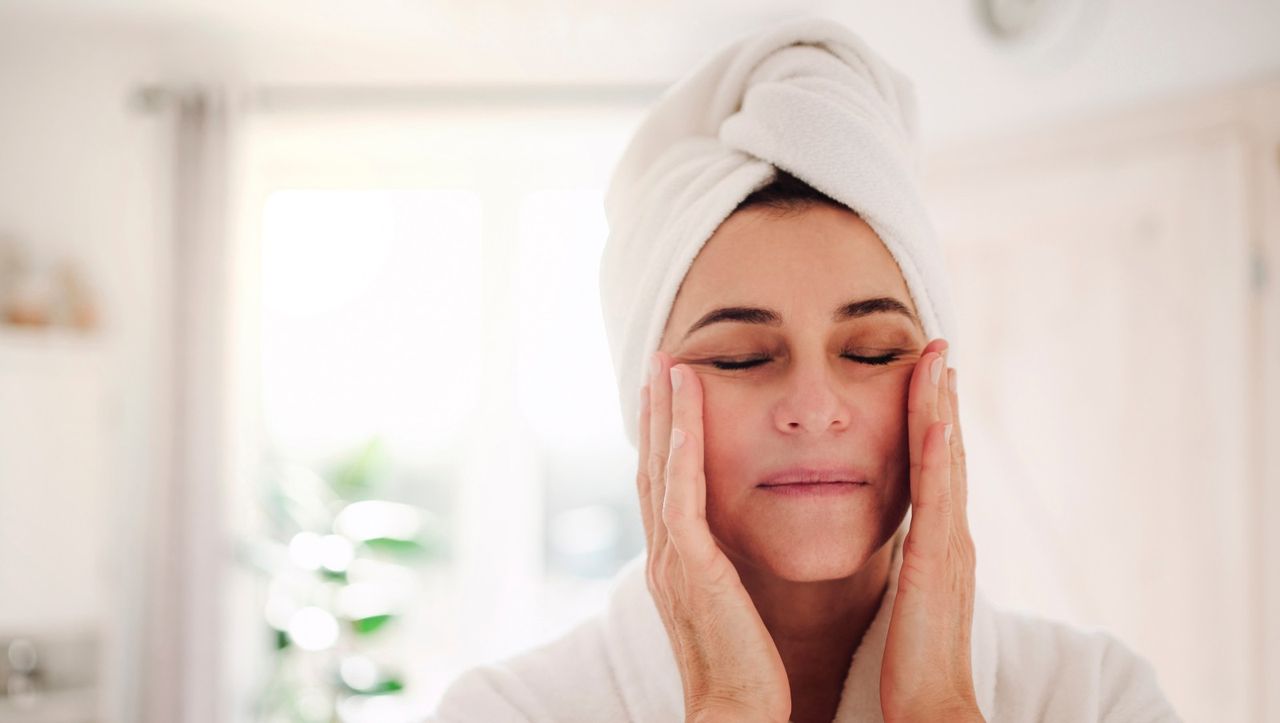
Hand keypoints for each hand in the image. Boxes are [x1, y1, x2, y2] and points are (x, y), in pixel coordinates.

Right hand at [637, 350, 790, 722]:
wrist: (737, 715)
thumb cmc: (746, 670)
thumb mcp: (733, 606)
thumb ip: (728, 571)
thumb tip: (740, 547)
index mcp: (675, 564)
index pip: (664, 485)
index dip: (665, 436)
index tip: (672, 393)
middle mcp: (665, 556)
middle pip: (653, 467)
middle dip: (655, 413)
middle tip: (661, 362)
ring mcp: (672, 562)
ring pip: (661, 472)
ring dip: (664, 416)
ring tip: (670, 367)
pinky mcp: (692, 570)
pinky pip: (681, 499)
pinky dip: (681, 452)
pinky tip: (686, 414)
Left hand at [880, 339, 984, 721]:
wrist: (933, 710)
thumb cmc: (913, 663)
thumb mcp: (910, 600)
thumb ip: (909, 567)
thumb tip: (900, 546)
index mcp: (939, 545)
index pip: (936, 469)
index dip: (933, 420)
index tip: (924, 375)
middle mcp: (951, 538)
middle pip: (949, 453)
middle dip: (943, 400)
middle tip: (937, 348)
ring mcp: (949, 550)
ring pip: (947, 465)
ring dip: (943, 410)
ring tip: (937, 361)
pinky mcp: (935, 567)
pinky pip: (937, 502)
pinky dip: (940, 459)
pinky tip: (936, 423)